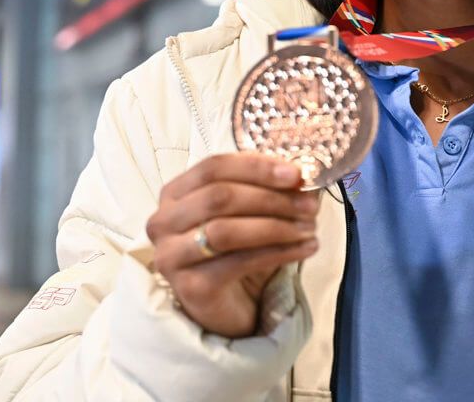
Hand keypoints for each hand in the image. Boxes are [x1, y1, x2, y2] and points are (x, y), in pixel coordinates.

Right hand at [145, 153, 319, 337]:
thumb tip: (299, 175)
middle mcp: (163, 222)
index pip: (214, 167)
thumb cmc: (234, 250)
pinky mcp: (191, 287)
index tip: (296, 175)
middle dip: (271, 198)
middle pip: (219, 197)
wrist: (225, 306)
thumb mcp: (246, 212)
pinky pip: (240, 262)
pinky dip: (279, 252)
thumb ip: (264, 189)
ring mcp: (172, 256)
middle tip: (309, 205)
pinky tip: (305, 248)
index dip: (257, 167)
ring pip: (227, 230)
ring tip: (310, 228)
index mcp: (174, 193)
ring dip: (276, 226)